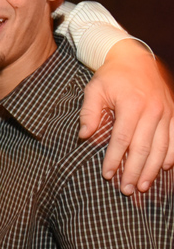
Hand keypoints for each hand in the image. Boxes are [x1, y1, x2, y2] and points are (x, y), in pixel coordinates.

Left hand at [80, 39, 173, 193]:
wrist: (135, 58)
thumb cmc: (111, 77)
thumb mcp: (94, 90)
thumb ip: (89, 113)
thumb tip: (84, 136)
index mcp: (132, 105)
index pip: (122, 139)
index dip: (114, 158)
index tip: (107, 174)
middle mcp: (153, 110)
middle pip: (144, 147)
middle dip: (135, 171)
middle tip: (127, 189)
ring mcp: (166, 112)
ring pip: (161, 146)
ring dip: (152, 169)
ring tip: (143, 186)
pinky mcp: (173, 112)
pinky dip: (171, 154)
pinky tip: (164, 168)